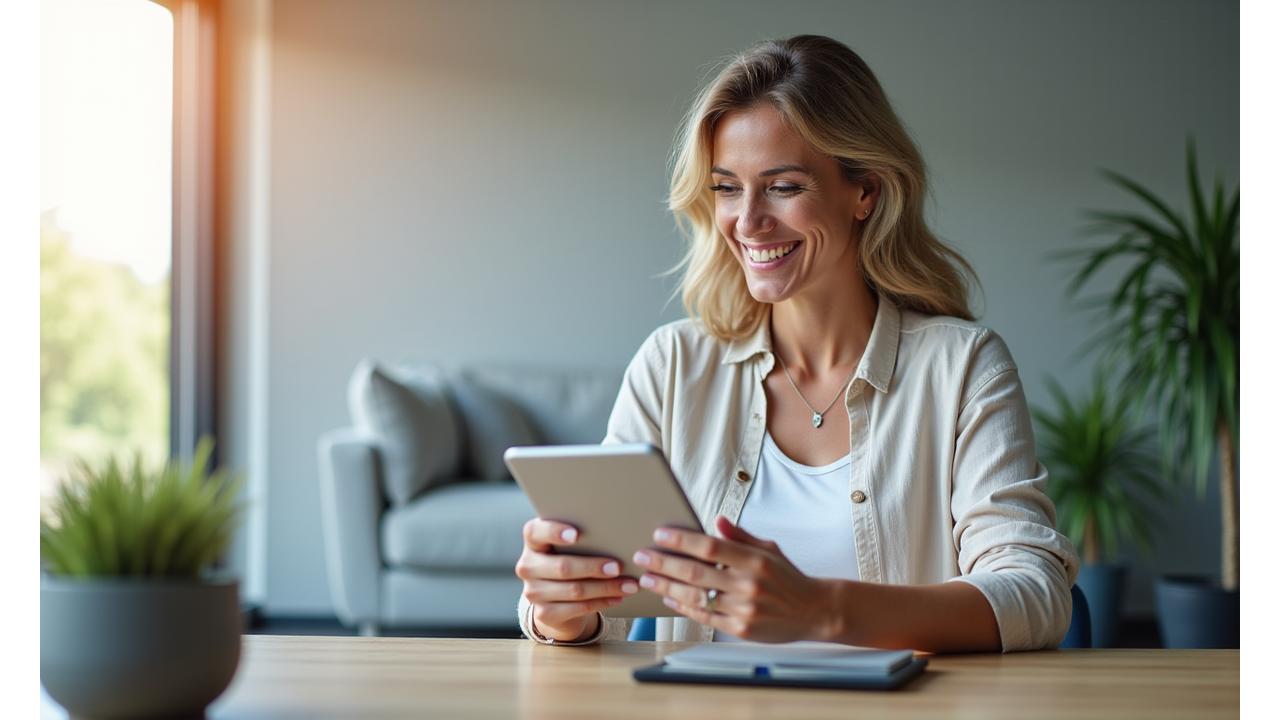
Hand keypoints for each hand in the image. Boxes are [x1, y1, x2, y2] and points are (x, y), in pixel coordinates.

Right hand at [515, 518, 639, 640]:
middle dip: (593, 567)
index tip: (576, 534)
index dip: (554, 532)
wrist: (557, 595)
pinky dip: (601, 602)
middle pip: (562, 567)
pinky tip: (617, 598)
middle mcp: (527, 566)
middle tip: (618, 567)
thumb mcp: (571, 545)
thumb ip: (583, 537)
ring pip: (574, 590)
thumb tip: (616, 534)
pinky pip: (577, 608)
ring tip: (628, 585)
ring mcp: (532, 592)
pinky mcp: (543, 613)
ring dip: (605, 588)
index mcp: (533, 541)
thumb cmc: (570, 557)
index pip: (535, 532)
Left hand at [634, 516, 836, 642]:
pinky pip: (704, 617)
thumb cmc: (788, 577)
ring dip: (667, 586)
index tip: (660, 534)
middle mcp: (748, 584)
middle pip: (696, 572)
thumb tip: (716, 520)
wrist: (814, 611)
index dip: (681, 540)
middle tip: (642, 556)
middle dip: (664, 563)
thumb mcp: (768, 549)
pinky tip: (668, 596)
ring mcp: (744, 609)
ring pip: (696, 596)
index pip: (710, 547)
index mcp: (755, 560)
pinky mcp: (740, 629)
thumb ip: (740, 536)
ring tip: (647, 577)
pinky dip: (683, 606)